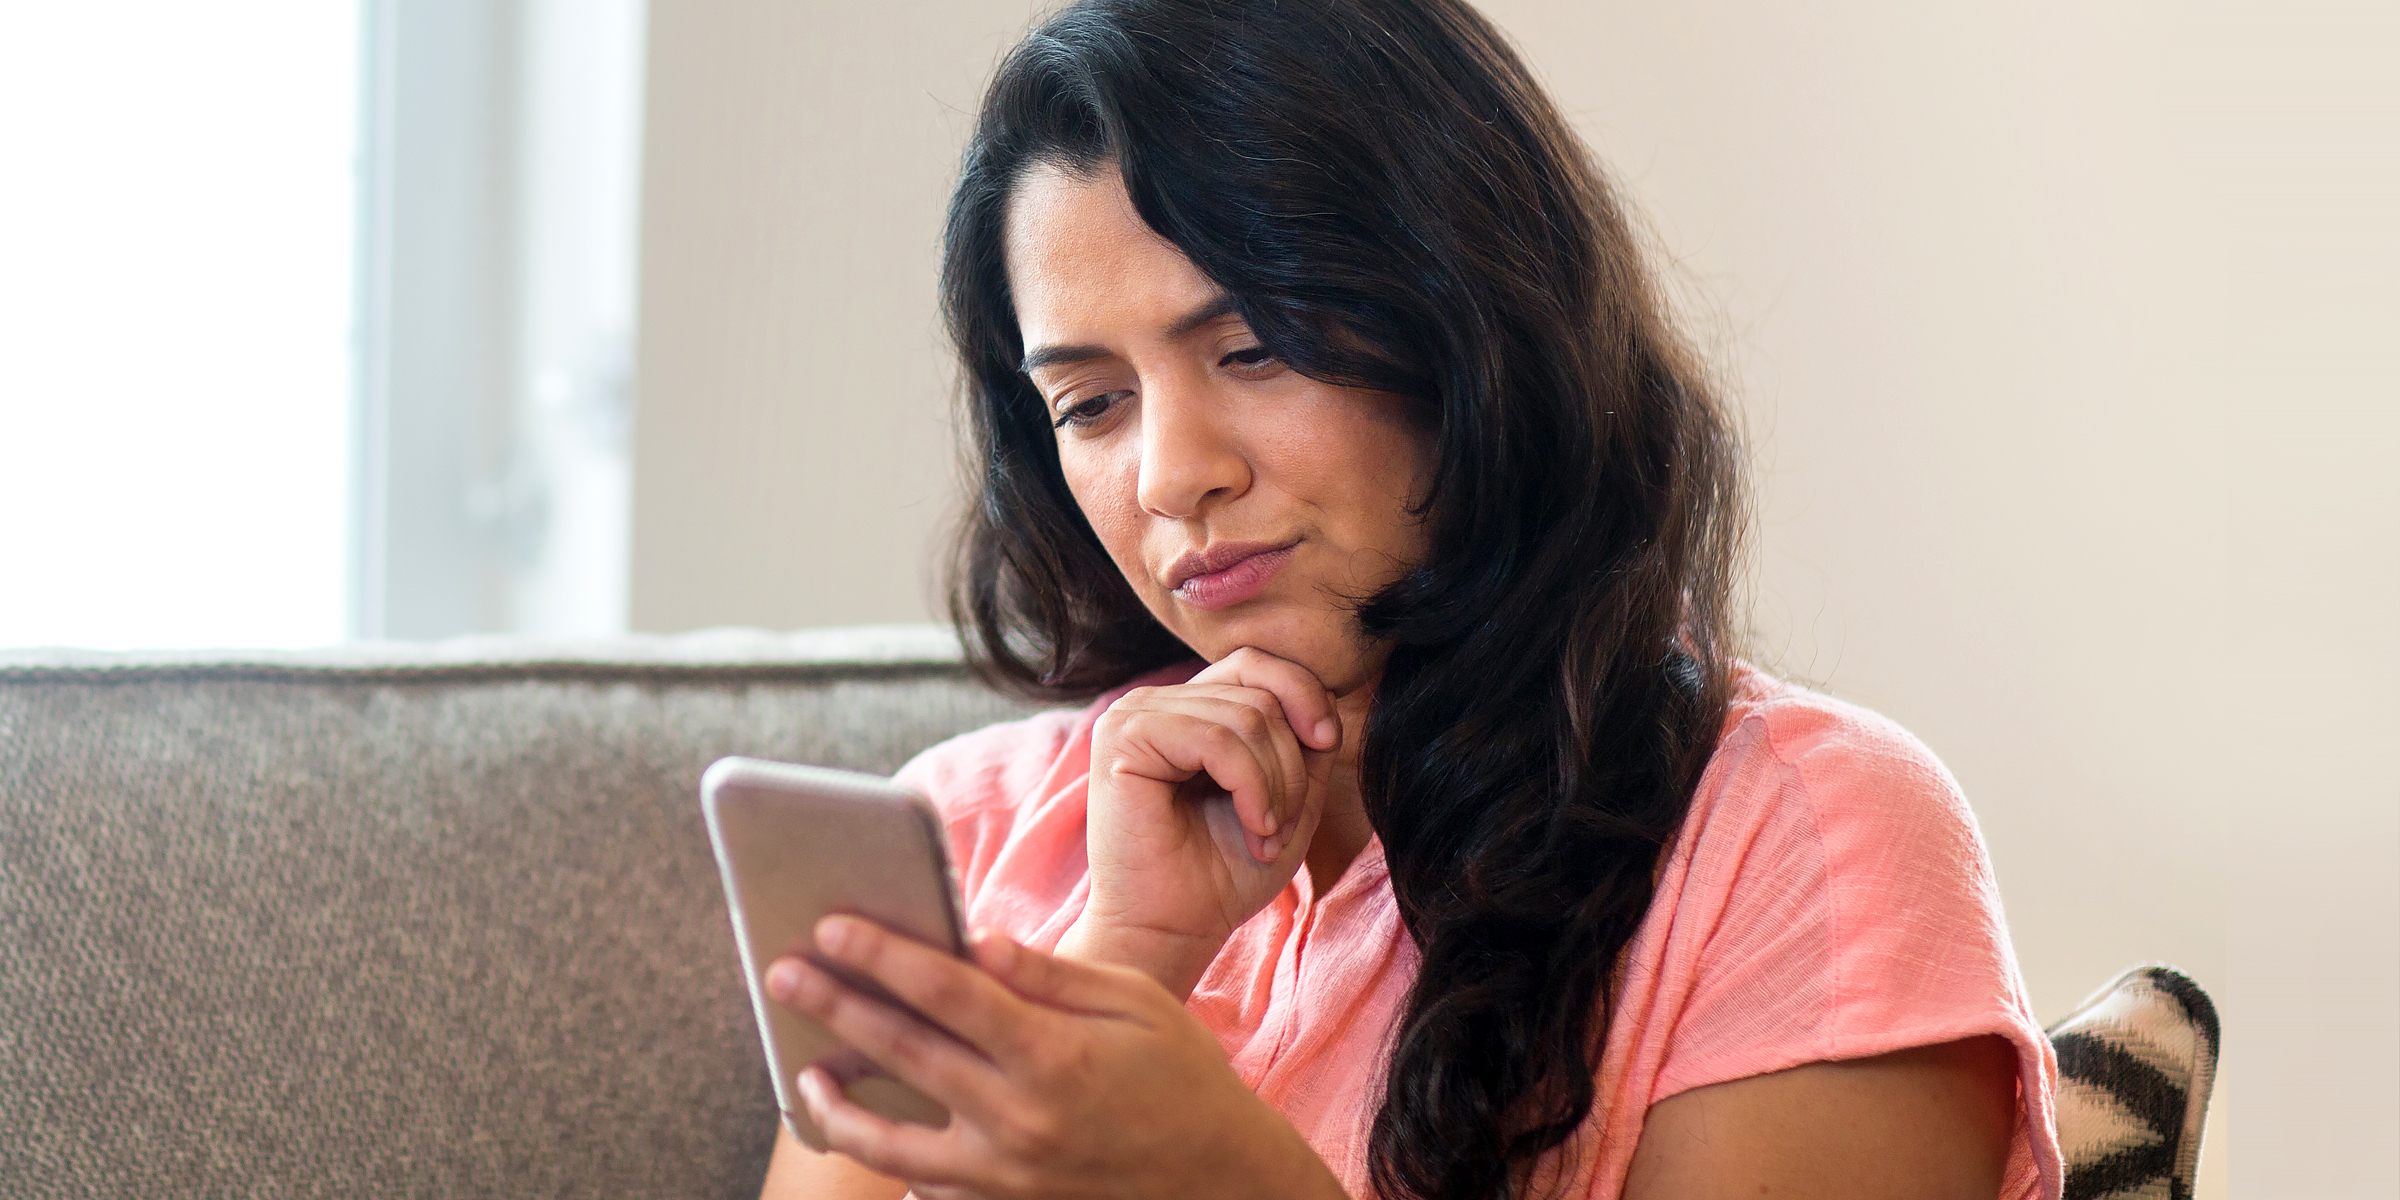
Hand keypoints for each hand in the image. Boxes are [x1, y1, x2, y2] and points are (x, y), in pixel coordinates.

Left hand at [766, 916, 1345, 1199]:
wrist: (1219, 1183)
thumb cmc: (1182, 1078)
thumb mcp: (1135, 1004)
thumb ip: (1048, 974)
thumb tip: (972, 940)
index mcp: (1055, 1056)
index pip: (947, 994)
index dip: (884, 955)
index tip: (832, 924)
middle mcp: (1020, 1121)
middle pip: (904, 1054)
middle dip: (835, 1006)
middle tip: (783, 971)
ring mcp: (1005, 1177)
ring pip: (892, 1143)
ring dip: (837, 1105)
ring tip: (804, 1071)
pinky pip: (926, 1187)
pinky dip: (889, 1156)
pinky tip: (869, 1125)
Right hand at [1068, 647, 1343, 994]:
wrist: (1173, 930)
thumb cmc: (1223, 872)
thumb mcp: (1286, 795)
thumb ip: (1303, 741)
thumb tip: (1326, 697)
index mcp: (1187, 708)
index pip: (1255, 662)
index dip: (1304, 694)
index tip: (1327, 745)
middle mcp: (1155, 702)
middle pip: (1258, 689)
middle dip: (1291, 761)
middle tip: (1282, 825)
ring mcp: (1133, 715)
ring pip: (1245, 717)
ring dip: (1274, 784)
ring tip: (1266, 834)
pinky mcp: (1122, 739)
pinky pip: (1217, 740)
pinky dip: (1252, 787)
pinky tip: (1254, 826)